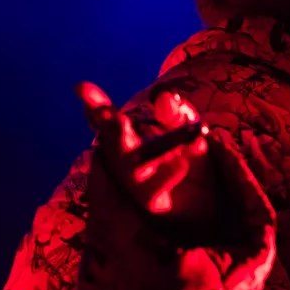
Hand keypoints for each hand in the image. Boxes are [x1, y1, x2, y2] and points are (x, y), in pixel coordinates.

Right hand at [76, 81, 214, 223]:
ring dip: (126, 148)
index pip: (107, 120)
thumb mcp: (185, 129)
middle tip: (106, 110)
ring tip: (121, 122)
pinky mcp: (152, 201)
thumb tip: (164, 96)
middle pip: (113, 141)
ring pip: (128, 166)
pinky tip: (181, 163)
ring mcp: (136, 182)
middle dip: (109, 125)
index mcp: (128, 138)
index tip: (80, 88)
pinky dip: (168, 175)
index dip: (94, 105)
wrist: (209, 198)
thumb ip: (175, 113)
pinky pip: (156, 188)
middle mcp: (126, 160)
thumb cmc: (190, 157)